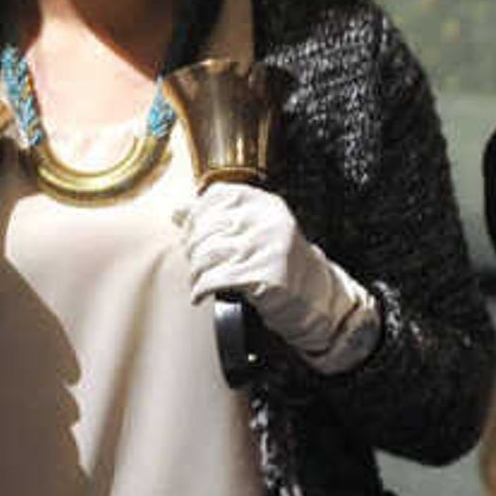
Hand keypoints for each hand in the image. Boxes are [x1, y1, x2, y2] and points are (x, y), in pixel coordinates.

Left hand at [180, 181, 380, 373]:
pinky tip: (202, 294)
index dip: (196, 217)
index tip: (193, 233)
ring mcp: (269, 248)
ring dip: (196, 272)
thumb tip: (179, 211)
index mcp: (267, 204)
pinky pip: (215, 279)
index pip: (216, 197)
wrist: (317, 298)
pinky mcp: (265, 275)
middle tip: (197, 262)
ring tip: (201, 279)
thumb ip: (219, 218)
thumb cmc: (281, 265)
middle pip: (206, 228)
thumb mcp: (255, 232)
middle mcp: (269, 221)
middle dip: (192, 249)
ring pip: (207, 254)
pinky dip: (201, 289)